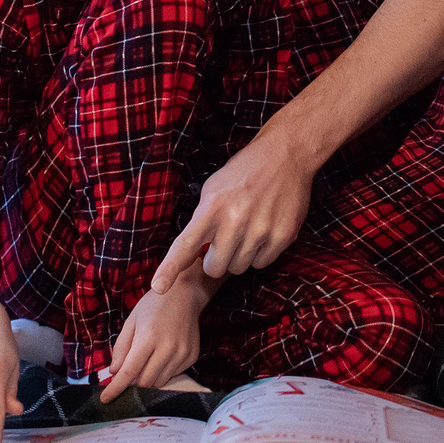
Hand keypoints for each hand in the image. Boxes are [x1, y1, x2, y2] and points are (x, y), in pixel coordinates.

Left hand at [102, 276, 209, 401]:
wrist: (185, 294)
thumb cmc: (154, 305)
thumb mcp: (131, 321)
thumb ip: (121, 348)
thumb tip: (114, 372)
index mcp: (149, 337)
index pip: (129, 371)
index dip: (116, 388)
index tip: (105, 399)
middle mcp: (168, 347)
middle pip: (145, 381)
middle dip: (133, 383)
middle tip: (129, 372)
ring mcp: (182, 353)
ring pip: (159, 382)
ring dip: (148, 378)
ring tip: (148, 360)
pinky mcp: (191, 356)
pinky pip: (173, 375)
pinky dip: (163, 372)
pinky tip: (163, 355)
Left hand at [152, 131, 313, 291]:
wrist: (284, 155)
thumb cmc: (244, 171)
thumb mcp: (213, 188)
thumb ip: (202, 218)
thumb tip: (193, 250)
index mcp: (212, 207)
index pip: (186, 245)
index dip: (170, 269)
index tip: (158, 287)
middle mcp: (235, 221)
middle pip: (215, 267)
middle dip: (217, 258)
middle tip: (226, 239)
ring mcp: (260, 230)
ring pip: (238, 268)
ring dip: (239, 255)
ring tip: (247, 229)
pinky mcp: (282, 236)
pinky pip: (261, 263)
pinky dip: (260, 253)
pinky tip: (263, 230)